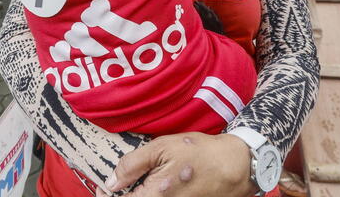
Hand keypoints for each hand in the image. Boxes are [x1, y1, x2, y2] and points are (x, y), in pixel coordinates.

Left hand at [99, 133, 255, 196]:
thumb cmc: (200, 153)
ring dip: (140, 194)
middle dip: (125, 194)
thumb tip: (112, 181)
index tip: (104, 188)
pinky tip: (156, 186)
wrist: (235, 166)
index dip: (106, 195)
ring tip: (140, 182)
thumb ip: (132, 164)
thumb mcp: (162, 148)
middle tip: (121, 183)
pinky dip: (153, 194)